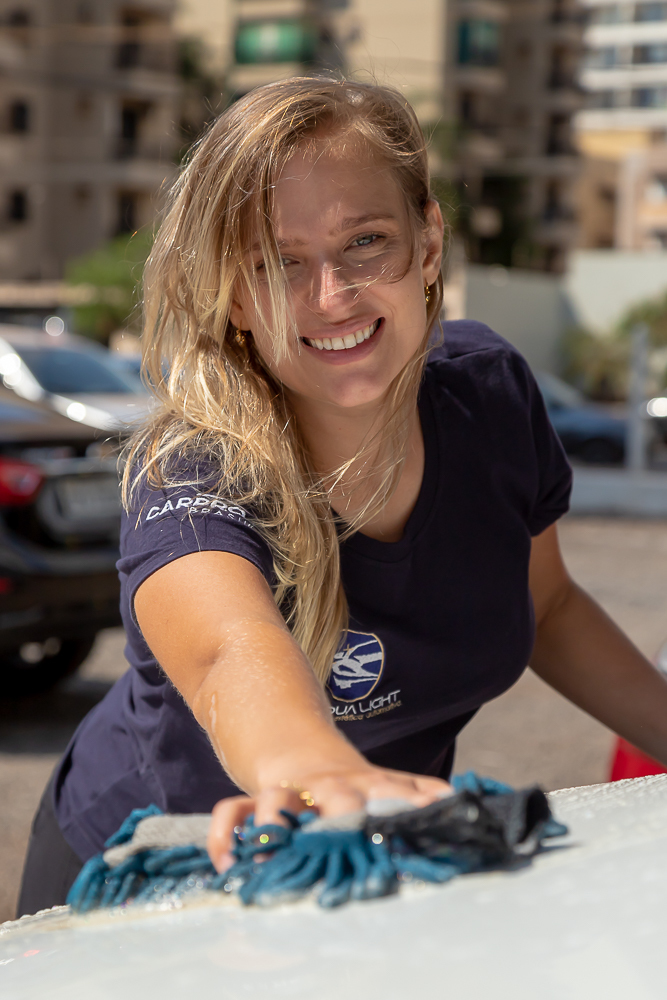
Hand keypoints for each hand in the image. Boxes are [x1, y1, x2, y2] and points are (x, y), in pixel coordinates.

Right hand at [207, 765, 450, 871]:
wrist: (301, 749)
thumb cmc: (352, 782)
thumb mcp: (388, 782)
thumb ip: (422, 792)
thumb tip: (465, 803)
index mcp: (366, 783)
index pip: (393, 790)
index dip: (411, 805)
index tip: (428, 822)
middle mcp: (328, 787)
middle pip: (336, 795)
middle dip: (344, 814)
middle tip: (350, 837)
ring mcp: (289, 792)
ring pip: (276, 799)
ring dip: (274, 821)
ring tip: (273, 848)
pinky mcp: (255, 802)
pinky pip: (233, 813)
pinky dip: (226, 837)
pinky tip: (231, 866)